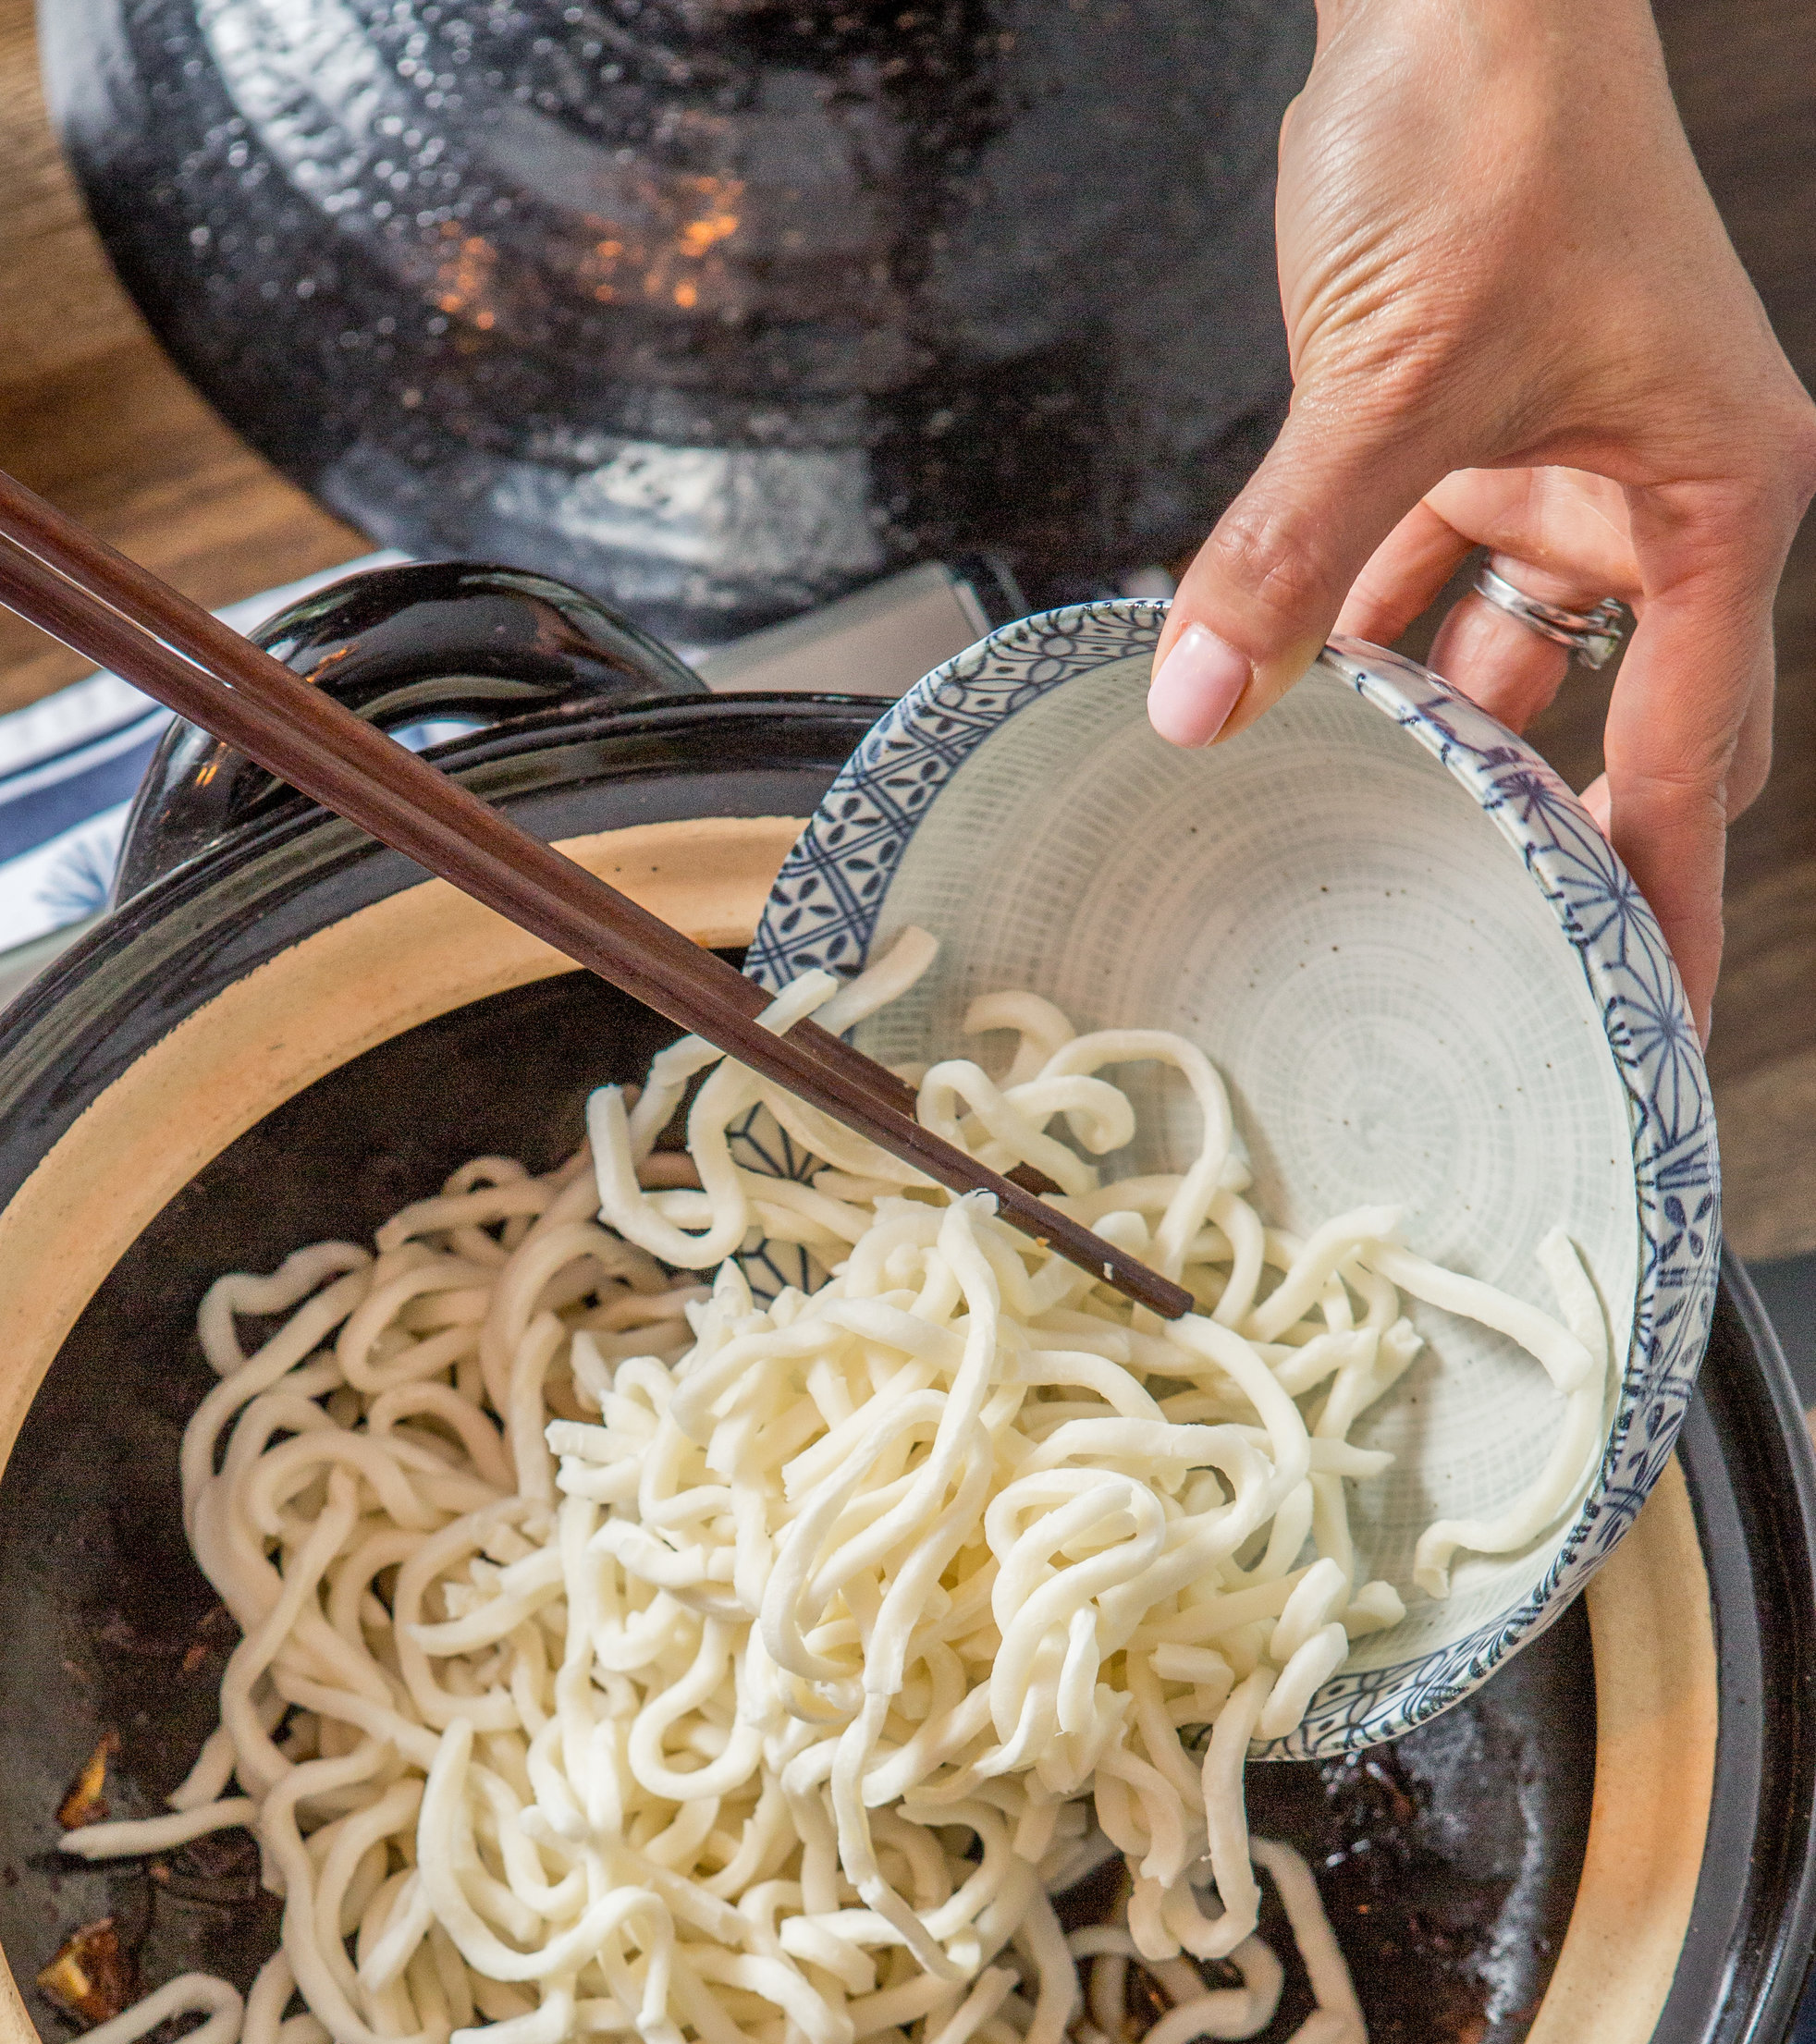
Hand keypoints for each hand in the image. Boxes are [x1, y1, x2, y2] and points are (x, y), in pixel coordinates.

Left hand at [1145, 0, 1815, 1028]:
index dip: (1662, 906)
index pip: (1697, 760)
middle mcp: (1671, 500)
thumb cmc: (1491, 129)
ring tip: (1363, 867)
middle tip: (1507, 995)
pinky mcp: (1487, 440)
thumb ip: (1293, 555)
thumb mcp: (1388, 378)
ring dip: (1433, 752)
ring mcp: (1580, 474)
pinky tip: (1295, 714)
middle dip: (1563, 850)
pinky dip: (1367, 648)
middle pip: (1629, 735)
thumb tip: (1199, 709)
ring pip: (1510, 673)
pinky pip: (1429, 588)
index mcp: (1722, 500)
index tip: (1648, 1035)